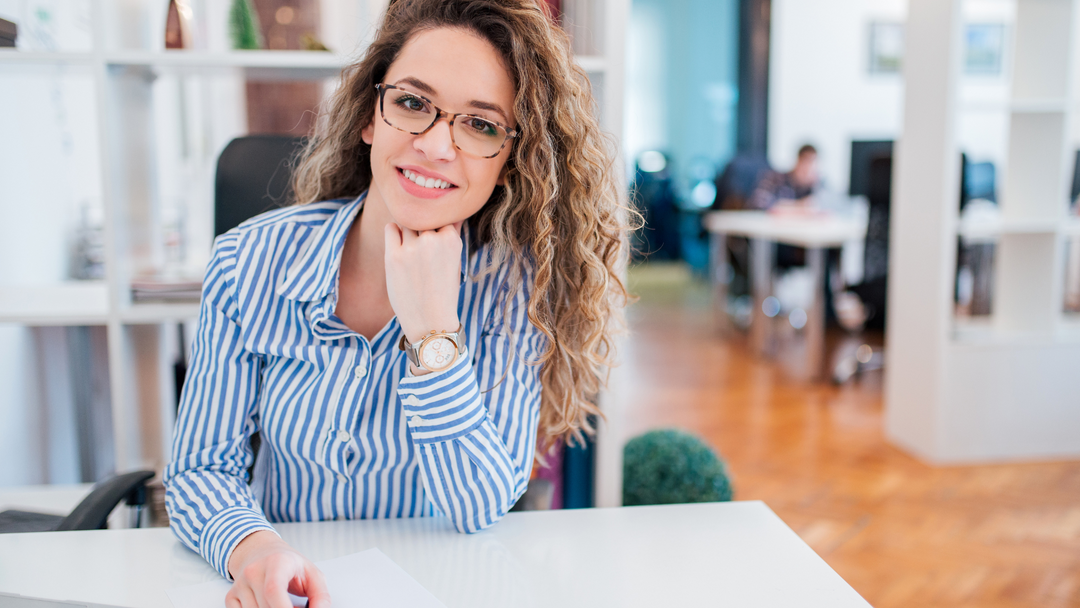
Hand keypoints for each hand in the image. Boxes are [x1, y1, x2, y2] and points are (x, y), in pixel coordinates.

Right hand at [226, 531, 329, 607]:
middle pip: (265, 607)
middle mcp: (253, 571)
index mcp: (277, 562)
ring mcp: (239, 584)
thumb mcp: (313, 574)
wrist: (261, 552)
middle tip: (296, 607)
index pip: (273, 589)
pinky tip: (268, 607)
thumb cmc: (289, 564)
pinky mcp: (230, 596)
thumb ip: (320, 597)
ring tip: (283, 604)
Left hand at [384, 222, 462, 346]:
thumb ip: (451, 235)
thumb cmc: (443, 292)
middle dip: (422, 229)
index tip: (435, 239)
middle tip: (422, 250)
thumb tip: (451, 212)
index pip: (441, 215)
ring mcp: (413, 247)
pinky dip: (394, 233)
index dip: (437, 225)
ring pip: (407, 221)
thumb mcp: (455, 261)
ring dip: (408, 231)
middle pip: (423, 217)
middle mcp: (433, 239)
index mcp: (452, 240)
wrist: (431, 322)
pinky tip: (399, 248)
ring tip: (412, 252)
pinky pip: (390, 228)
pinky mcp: (394, 256)